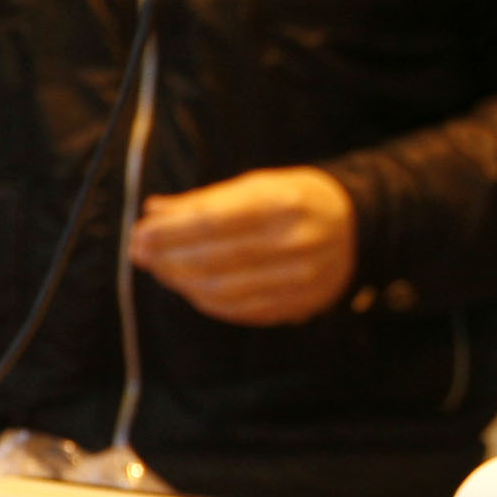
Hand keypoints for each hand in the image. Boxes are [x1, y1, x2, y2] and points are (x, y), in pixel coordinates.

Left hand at [130, 167, 358, 326]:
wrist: (355, 227)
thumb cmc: (294, 200)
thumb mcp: (256, 186)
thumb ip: (205, 200)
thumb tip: (153, 212)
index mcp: (283, 203)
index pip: (213, 220)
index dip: (171, 231)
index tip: (141, 233)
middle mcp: (295, 241)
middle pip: (214, 258)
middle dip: (168, 257)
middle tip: (140, 252)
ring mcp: (299, 277)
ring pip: (223, 289)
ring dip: (181, 281)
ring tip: (159, 268)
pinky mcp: (298, 304)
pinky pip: (240, 310)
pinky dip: (205, 300)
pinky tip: (187, 287)